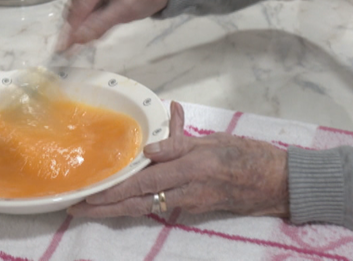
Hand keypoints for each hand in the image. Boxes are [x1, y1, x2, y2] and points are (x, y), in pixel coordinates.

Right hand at [57, 0, 170, 50]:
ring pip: (76, 8)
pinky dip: (87, 18)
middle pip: (75, 6)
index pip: (81, 4)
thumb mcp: (125, 12)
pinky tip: (98, 20)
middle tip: (86, 42)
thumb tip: (75, 40)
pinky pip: (80, 6)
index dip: (73, 27)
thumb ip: (99, 25)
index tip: (65, 48)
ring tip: (101, 27)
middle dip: (79, 26)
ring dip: (83, 23)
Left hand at [67, 102, 289, 218]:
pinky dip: (139, 203)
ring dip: (117, 208)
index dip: (111, 191)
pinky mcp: (195, 207)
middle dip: (104, 209)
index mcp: (189, 170)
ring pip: (145, 207)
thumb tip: (149, 145)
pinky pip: (161, 206)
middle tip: (76, 210)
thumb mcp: (213, 141)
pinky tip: (125, 199)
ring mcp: (190, 203)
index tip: (86, 196)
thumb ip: (179, 141)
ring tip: (93, 206)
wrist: (276, 183)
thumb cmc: (248, 156)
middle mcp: (186, 192)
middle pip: (136, 204)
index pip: (141, 183)